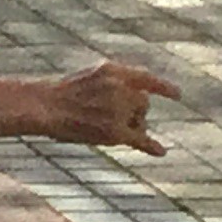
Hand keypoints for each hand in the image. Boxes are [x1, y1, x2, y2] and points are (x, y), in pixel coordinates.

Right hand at [0, 62, 177, 154]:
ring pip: (140, 121)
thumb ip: (116, 84)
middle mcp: (119, 87)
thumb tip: (144, 99)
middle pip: (143, 103)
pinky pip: (140, 139)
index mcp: (112, 70)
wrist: (44, 106)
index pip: (145, 78)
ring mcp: (118, 110)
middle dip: (134, 111)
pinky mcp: (115, 131)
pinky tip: (160, 151)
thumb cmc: (63, 93)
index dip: (163, 87)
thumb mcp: (91, 77)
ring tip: (101, 124)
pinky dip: (150, 146)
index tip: (178, 94)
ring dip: (130, 125)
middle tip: (107, 114)